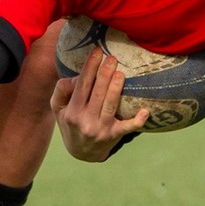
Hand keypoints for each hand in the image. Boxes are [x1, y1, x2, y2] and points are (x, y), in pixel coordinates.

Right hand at [50, 48, 149, 162]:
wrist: (81, 154)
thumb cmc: (71, 123)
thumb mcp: (59, 108)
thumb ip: (62, 90)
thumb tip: (76, 77)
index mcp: (72, 111)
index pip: (82, 85)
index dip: (90, 67)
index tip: (97, 51)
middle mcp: (86, 120)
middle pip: (97, 93)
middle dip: (105, 74)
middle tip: (112, 58)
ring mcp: (101, 129)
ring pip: (110, 105)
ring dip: (116, 88)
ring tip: (121, 73)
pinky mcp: (114, 136)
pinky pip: (127, 128)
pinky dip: (137, 121)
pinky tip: (146, 111)